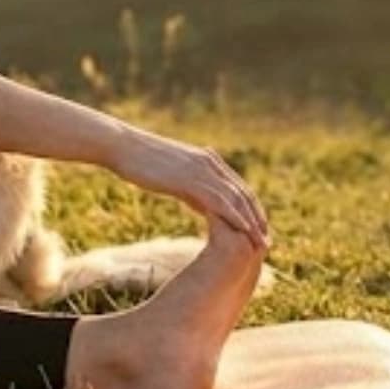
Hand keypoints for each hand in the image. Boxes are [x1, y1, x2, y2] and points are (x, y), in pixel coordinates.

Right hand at [111, 129, 269, 247]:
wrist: (122, 145)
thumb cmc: (141, 162)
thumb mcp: (174, 176)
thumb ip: (193, 189)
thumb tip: (204, 205)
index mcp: (208, 161)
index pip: (239, 188)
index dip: (251, 210)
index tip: (260, 230)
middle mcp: (210, 163)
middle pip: (243, 194)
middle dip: (258, 219)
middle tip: (267, 242)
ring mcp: (201, 169)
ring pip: (236, 198)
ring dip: (251, 222)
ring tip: (261, 243)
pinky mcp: (190, 177)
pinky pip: (219, 200)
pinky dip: (235, 216)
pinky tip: (243, 231)